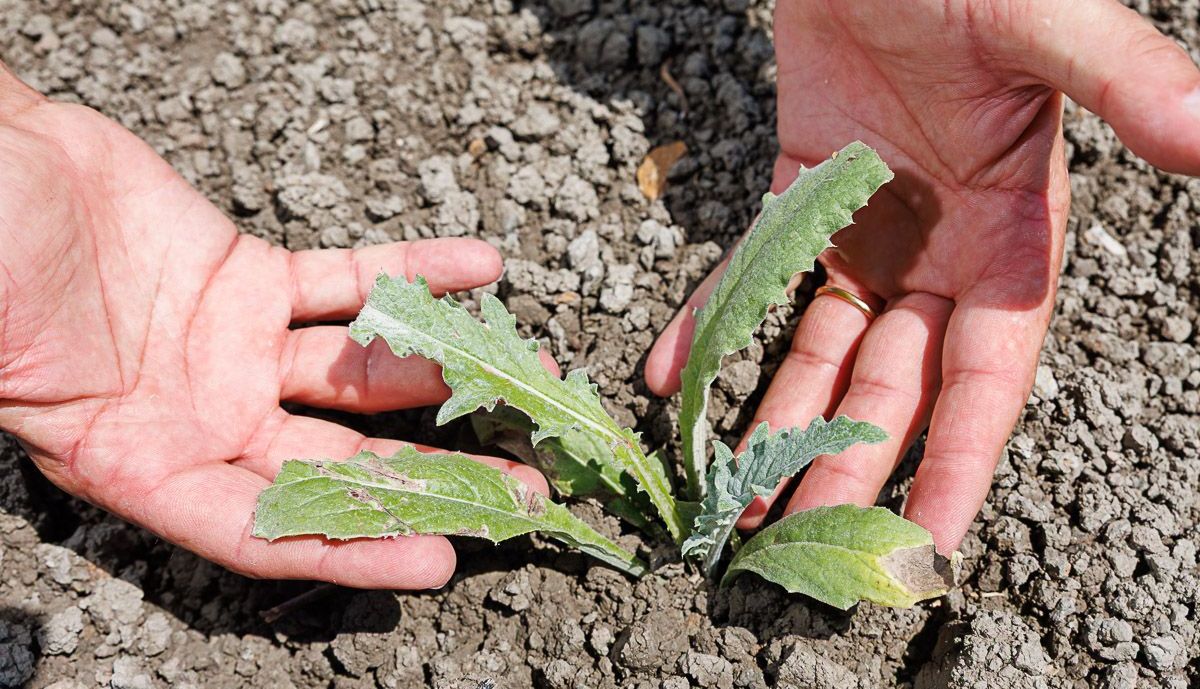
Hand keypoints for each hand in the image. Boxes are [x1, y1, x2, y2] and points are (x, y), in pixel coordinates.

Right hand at [0, 66, 547, 587]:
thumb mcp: (19, 364)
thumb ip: (99, 427)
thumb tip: (175, 471)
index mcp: (143, 464)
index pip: (265, 530)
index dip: (351, 551)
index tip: (438, 560)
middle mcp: (203, 416)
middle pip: (338, 465)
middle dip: (431, 480)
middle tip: (521, 493)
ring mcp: (235, 348)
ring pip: (358, 372)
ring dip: (441, 373)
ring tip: (523, 373)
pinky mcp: (253, 279)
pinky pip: (348, 282)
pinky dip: (413, 275)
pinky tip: (480, 268)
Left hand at [646, 0, 1199, 551]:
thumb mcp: (1042, 24)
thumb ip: (1121, 79)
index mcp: (1008, 242)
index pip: (984, 384)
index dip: (954, 470)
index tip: (918, 553)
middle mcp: (938, 254)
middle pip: (889, 391)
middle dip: (844, 469)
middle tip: (785, 548)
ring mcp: (866, 228)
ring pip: (821, 351)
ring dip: (778, 418)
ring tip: (730, 490)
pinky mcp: (801, 193)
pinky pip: (755, 273)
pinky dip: (713, 319)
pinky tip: (672, 372)